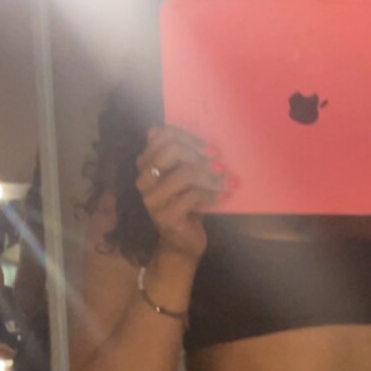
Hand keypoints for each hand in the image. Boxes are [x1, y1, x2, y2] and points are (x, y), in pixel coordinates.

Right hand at [136, 127, 232, 261]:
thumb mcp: (185, 175)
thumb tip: (164, 128)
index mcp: (146, 163)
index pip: (163, 136)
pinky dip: (210, 195)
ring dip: (210, 177)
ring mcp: (151, 199)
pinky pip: (191, 197)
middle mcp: (144, 179)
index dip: (190, 138)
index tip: (212, 150)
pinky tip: (221, 197)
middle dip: (199, 154)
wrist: (183, 242)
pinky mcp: (164, 217)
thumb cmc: (187, 204)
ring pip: (184, 174)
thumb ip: (181, 153)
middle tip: (220, 165)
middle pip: (170, 150)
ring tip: (227, 183)